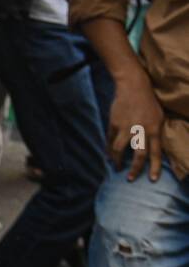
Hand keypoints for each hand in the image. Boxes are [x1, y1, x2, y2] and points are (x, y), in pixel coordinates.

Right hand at [107, 66, 164, 180]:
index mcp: (154, 130)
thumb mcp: (158, 118)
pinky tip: (108, 154)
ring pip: (120, 149)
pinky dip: (108, 148)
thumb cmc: (148, 102)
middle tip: (130, 178)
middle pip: (138, 155)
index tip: (153, 180)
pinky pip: (110, 139)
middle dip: (135, 169)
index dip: (155, 168)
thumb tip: (153, 148)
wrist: (133, 86)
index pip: (156, 153)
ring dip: (117, 160)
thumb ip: (155, 133)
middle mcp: (141, 130)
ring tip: (116, 166)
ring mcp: (126, 127)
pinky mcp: (114, 122)